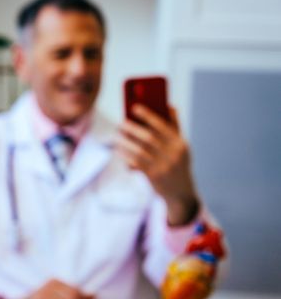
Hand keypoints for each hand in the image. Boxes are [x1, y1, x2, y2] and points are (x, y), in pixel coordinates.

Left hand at [116, 104, 199, 225]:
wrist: (181, 193)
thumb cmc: (178, 165)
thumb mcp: (181, 147)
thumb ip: (175, 127)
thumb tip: (169, 105)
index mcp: (180, 143)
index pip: (163, 125)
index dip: (148, 115)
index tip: (134, 107)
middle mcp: (173, 154)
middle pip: (149, 137)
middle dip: (133, 129)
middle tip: (121, 123)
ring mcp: (164, 166)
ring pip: (140, 150)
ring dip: (126, 142)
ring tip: (117, 136)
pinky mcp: (154, 176)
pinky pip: (136, 163)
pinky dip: (126, 155)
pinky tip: (119, 151)